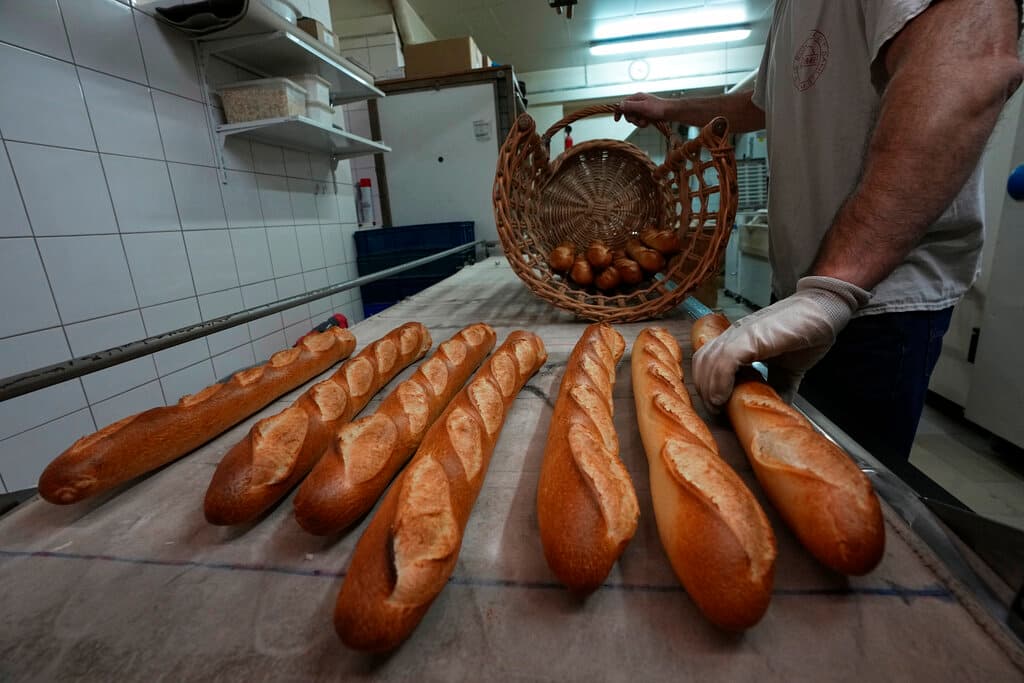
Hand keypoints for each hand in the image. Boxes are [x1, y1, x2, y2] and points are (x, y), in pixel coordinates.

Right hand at [615, 93, 669, 127]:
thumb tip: (619, 105)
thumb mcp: (642, 107)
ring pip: (634, 118)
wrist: (670, 113)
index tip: (617, 119)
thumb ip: (630, 106)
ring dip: (638, 122)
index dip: (619, 111)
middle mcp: (638, 102)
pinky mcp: (646, 114)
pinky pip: (640, 121)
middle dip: (632, 119)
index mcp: (636, 98)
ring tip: (645, 121)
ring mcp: (642, 109)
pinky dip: (643, 123)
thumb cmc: (659, 108)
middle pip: (628, 113)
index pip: (623, 104)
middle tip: (638, 120)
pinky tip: (648, 122)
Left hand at [692, 276, 869, 409]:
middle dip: (703, 390)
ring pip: (708, 362)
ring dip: (709, 389)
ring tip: (719, 407)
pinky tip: (724, 398)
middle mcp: (733, 335)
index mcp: (738, 341)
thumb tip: (778, 411)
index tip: (716, 407)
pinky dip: (719, 382)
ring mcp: (740, 334)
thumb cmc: (806, 334)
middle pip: (701, 363)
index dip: (706, 385)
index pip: (707, 362)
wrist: (824, 308)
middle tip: (717, 411)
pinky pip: (724, 360)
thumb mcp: (787, 370)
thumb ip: (778, 388)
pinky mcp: (751, 336)